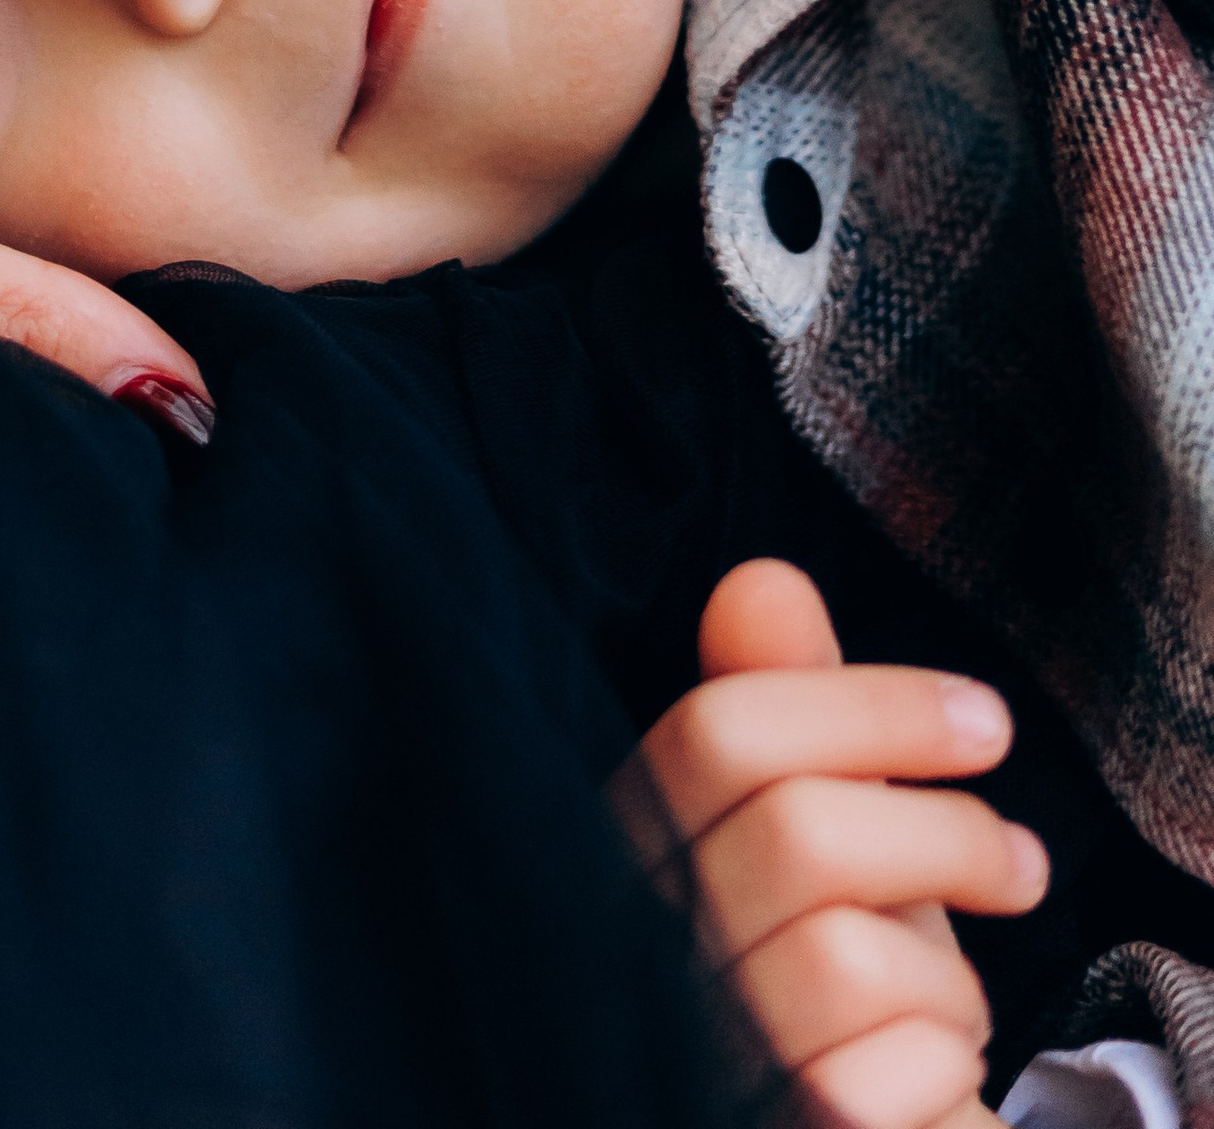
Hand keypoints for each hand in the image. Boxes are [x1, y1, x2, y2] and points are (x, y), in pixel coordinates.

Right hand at [626, 559, 1043, 1128]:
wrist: (845, 1117)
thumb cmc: (832, 961)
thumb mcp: (820, 824)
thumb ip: (787, 706)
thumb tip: (762, 579)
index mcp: (631, 841)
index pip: (720, 732)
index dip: (868, 706)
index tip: (985, 722)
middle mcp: (640, 945)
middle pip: (800, 833)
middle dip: (949, 835)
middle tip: (1023, 863)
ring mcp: (699, 1052)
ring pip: (849, 960)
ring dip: (945, 978)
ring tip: (951, 996)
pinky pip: (884, 1079)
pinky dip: (939, 1064)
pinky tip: (921, 1070)